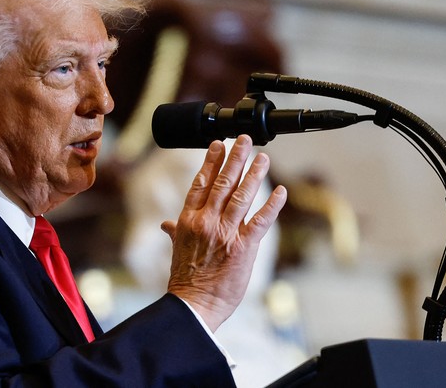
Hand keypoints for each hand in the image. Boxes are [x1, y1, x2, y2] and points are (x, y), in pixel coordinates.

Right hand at [164, 135, 286, 331]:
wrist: (194, 304)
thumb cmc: (185, 280)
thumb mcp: (176, 250)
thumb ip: (175, 232)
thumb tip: (166, 224)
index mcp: (188, 220)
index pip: (200, 183)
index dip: (211, 161)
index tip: (219, 144)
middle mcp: (206, 221)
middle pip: (223, 182)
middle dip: (235, 158)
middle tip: (244, 140)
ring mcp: (225, 232)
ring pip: (242, 195)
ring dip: (254, 173)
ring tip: (263, 157)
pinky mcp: (244, 247)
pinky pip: (261, 220)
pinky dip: (272, 204)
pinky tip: (280, 190)